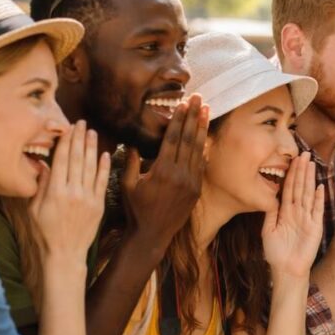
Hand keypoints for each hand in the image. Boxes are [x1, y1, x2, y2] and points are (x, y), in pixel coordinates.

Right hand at [30, 120, 109, 261]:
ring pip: (91, 167)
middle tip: (82, 123)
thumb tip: (44, 165)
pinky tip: (106, 154)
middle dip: (79, 139)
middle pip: (77, 159)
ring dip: (92, 148)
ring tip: (92, 133)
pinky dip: (105, 167)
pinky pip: (103, 182)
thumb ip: (40, 186)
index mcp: (54, 192)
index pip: (61, 160)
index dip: (65, 141)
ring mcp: (87, 198)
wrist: (65, 254)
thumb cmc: (45, 232)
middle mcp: (72, 192)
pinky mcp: (98, 205)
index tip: (67, 128)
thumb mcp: (34, 209)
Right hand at [121, 94, 208, 246]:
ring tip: (207, 110)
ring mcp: (191, 183)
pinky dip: (202, 149)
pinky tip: (204, 136)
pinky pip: (201, 165)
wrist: (152, 235)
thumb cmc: (136, 209)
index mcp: (163, 171)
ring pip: (198, 150)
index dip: (179, 119)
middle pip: (189, 140)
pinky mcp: (196, 190)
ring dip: (202, 129)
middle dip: (194, 117)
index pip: (173, 138)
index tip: (184, 104)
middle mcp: (180, 175)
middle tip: (200, 98)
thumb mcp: (128, 184)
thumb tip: (132, 142)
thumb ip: (131, 161)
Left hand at [262, 153, 325, 278]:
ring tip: (311, 164)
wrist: (286, 270)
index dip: (290, 174)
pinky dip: (318, 199)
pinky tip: (320, 187)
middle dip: (301, 171)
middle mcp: (297, 213)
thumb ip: (270, 213)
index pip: (288, 189)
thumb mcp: (268, 230)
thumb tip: (271, 196)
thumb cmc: (276, 253)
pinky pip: (317, 210)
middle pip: (299, 187)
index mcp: (285, 212)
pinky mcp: (315, 227)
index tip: (292, 160)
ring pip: (308, 194)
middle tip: (304, 154)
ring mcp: (307, 219)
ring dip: (309, 179)